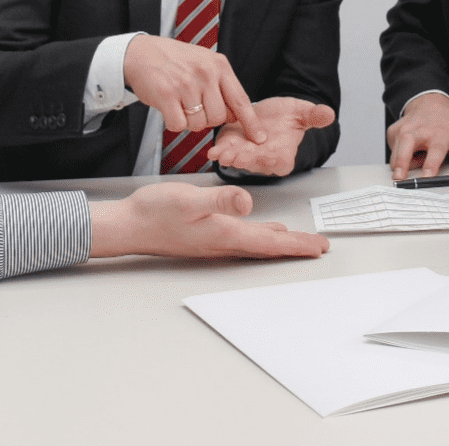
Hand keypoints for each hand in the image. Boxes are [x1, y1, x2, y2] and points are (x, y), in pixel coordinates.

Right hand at [88, 182, 329, 258]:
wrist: (129, 225)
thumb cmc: (154, 212)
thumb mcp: (188, 199)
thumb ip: (219, 201)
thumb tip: (248, 204)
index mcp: (225, 233)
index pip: (270, 242)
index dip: (297, 245)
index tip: (319, 247)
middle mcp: (223, 242)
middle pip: (268, 246)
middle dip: (296, 247)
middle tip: (319, 248)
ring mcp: (214, 240)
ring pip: (257, 243)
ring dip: (280, 243)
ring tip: (300, 242)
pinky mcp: (206, 235)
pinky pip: (243, 238)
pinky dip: (261, 236)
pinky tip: (264, 231)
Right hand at [123, 34, 260, 138]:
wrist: (141, 52)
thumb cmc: (175, 61)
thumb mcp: (205, 63)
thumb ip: (222, 86)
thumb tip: (237, 115)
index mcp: (219, 65)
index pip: (241, 100)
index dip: (250, 123)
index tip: (258, 138)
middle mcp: (205, 73)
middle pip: (218, 118)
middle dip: (208, 119)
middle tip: (195, 107)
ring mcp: (186, 84)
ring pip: (198, 124)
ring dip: (189, 121)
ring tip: (181, 104)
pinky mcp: (166, 94)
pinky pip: (178, 125)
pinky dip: (174, 123)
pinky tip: (169, 108)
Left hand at [208, 97, 334, 176]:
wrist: (266, 112)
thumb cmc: (285, 116)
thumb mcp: (301, 112)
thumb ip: (313, 115)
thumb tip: (329, 114)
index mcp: (283, 155)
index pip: (279, 161)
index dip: (272, 159)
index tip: (268, 155)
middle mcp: (263, 160)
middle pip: (255, 163)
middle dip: (246, 160)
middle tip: (238, 156)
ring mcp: (245, 156)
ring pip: (237, 159)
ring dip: (229, 157)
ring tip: (223, 154)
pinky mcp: (230, 148)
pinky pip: (223, 152)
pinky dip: (218, 152)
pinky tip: (213, 151)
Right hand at [387, 92, 448, 180]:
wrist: (430, 104)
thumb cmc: (447, 124)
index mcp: (440, 134)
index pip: (435, 150)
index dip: (430, 165)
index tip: (426, 177)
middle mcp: (420, 130)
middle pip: (407, 146)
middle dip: (402, 163)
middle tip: (400, 178)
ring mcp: (404, 129)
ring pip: (396, 152)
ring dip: (399, 165)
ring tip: (405, 171)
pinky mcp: (393, 131)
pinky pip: (393, 150)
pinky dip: (398, 156)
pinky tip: (408, 152)